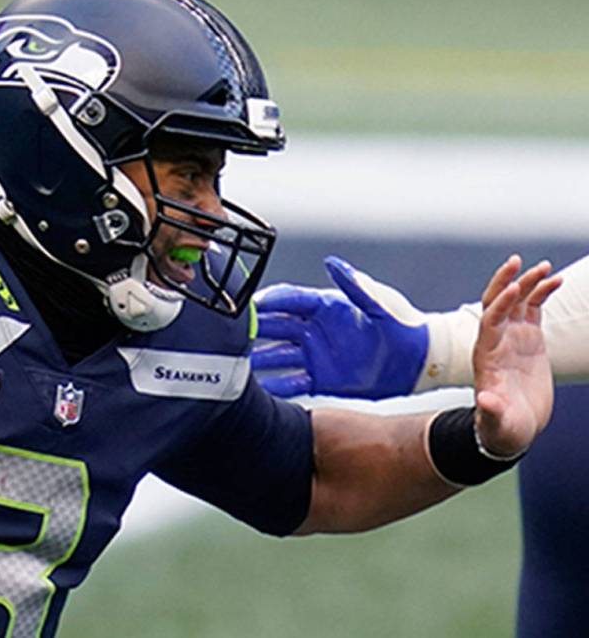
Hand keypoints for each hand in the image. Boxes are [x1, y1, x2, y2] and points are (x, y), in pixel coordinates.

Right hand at [250, 256, 428, 398]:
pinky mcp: (321, 379)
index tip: (252, 305)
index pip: (290, 300)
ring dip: (258, 360)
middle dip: (254, 330)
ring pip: (277, 356)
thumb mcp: (379, 304)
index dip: (270, 301)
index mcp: (326, 306)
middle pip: (276, 328)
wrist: (419, 361)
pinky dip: (275, 386)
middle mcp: (315, 330)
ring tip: (238, 366)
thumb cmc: (402, 325)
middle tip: (234, 336)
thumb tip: (333, 263)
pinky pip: (292, 382)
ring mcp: (315, 355)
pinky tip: (258, 391)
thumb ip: (355, 286)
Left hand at [473, 256, 561, 456]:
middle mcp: (495, 341)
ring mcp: (512, 337)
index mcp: (486, 355)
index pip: (489, 322)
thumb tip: (485, 400)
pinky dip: (542, 293)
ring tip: (545, 267)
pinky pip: (533, 309)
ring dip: (528, 283)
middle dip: (505, 282)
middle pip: (496, 303)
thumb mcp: (496, 421)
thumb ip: (491, 410)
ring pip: (517, 302)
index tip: (514, 288)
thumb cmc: (500, 427)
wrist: (511, 428)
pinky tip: (556, 280)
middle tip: (517, 261)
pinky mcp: (528, 339)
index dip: (499, 305)